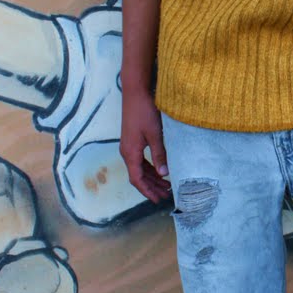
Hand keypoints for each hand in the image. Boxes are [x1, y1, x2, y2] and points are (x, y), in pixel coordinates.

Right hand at [120, 87, 170, 202]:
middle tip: (166, 195)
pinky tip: (160, 170)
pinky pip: (141, 159)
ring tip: (166, 185)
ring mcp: (129, 145)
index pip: (137, 179)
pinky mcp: (133, 139)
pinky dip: (151, 167)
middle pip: (138, 176)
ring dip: (152, 178)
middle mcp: (127, 151)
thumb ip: (159, 155)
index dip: (147, 191)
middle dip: (151, 187)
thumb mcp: (155, 135)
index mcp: (130, 153)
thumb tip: (165, 174)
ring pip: (140, 168)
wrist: (136, 92)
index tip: (158, 200)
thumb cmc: (144, 111)